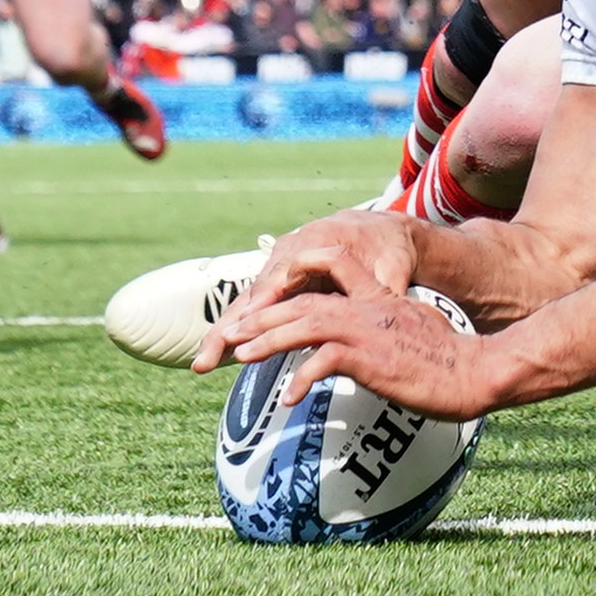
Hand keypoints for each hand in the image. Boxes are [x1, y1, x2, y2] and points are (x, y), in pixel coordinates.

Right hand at [192, 209, 415, 371]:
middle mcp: (287, 255)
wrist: (382, 232)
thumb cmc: (387, 247)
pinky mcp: (281, 287)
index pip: (280, 278)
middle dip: (228, 327)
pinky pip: (255, 309)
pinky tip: (219, 356)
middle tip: (205, 359)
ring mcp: (280, 271)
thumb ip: (385, 284)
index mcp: (312, 244)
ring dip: (225, 334)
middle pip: (253, 295)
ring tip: (202, 364)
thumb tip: (391, 300)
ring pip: (248, 305)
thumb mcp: (392, 263)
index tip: (244, 328)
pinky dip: (238, 331)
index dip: (261, 305)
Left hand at [216, 291, 502, 420]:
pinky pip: (323, 363)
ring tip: (241, 356)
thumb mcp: (416, 330)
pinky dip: (301, 378)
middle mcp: (371, 306)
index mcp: (382, 297)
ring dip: (269, 340)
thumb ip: (388, 329)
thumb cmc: (452, 361)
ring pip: (305, 323)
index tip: (271, 291)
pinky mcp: (371, 357)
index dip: (299, 274)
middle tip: (233, 333)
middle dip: (263, 316)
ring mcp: (370, 329)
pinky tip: (289, 397)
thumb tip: (368, 345)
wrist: (477, 371)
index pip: (336, 266)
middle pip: (304, 300)